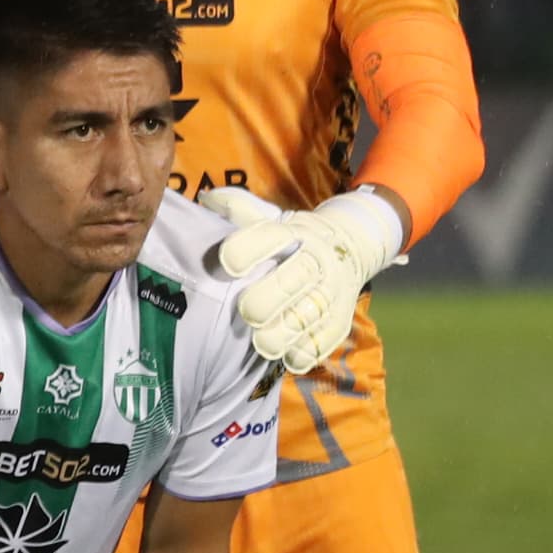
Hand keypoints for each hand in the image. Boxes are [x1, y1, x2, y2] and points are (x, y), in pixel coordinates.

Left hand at [204, 183, 405, 374]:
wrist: (348, 246)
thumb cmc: (289, 237)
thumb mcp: (267, 216)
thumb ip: (236, 208)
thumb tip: (204, 198)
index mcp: (293, 233)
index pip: (270, 237)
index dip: (246, 251)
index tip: (227, 264)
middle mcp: (315, 261)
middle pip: (294, 280)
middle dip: (266, 300)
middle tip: (246, 311)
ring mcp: (330, 292)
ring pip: (309, 316)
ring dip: (282, 333)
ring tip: (261, 341)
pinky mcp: (338, 320)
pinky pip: (323, 342)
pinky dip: (303, 352)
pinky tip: (287, 354)